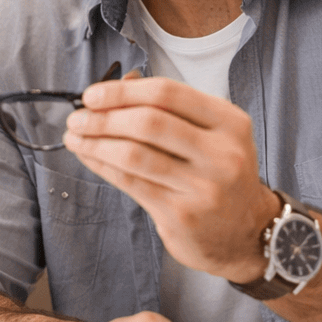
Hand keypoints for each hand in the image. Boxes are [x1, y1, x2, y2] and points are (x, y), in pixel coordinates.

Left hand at [62, 77, 277, 281]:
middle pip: (149, 122)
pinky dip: (102, 165)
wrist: (247, 234)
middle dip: (104, 117)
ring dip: (96, 142)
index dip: (123, 91)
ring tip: (74, 136)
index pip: (168, 93)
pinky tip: (88, 156)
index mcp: (229, 122)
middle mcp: (221, 153)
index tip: (93, 94)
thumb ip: (170, 110)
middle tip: (77, 117)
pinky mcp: (181, 214)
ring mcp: (203, 187)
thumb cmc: (219, 175)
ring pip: (135, 154)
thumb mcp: (213, 135)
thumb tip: (115, 87)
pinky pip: (130, 182)